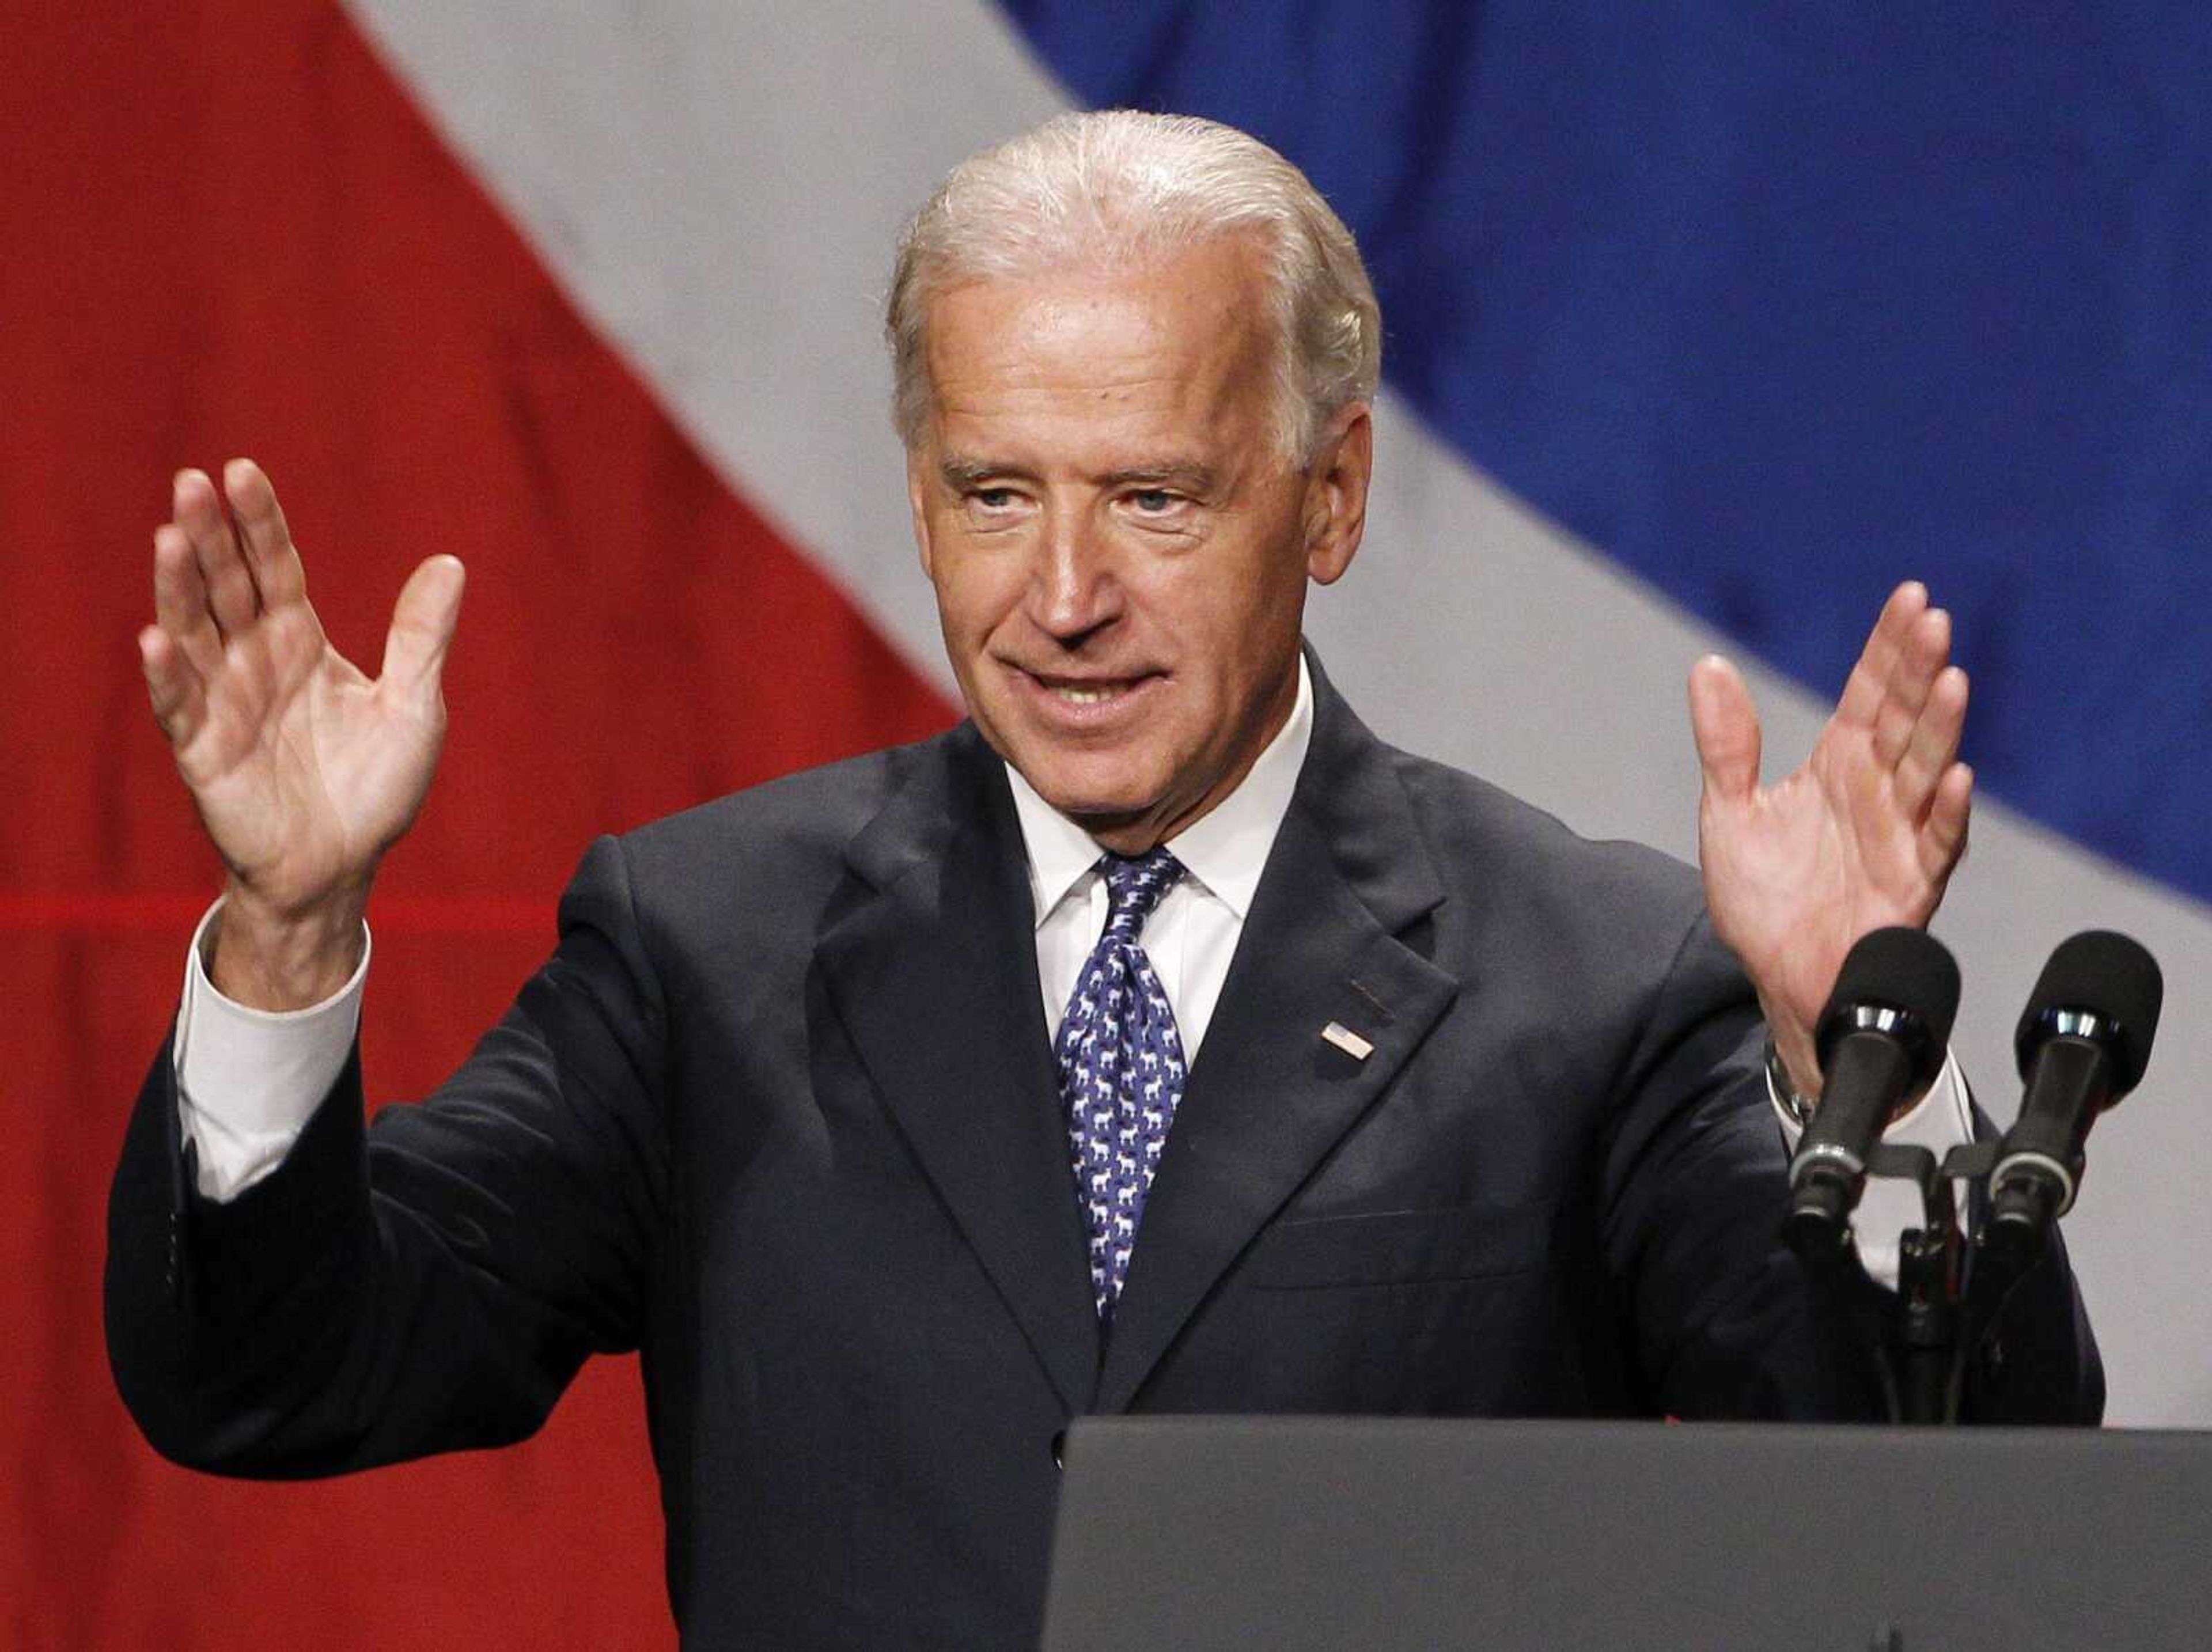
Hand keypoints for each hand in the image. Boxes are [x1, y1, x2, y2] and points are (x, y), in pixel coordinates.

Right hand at [139, 459, 464, 1007]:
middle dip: (210, 535)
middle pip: (226, 585)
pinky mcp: (204, 751)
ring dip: (178, 587)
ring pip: (192, 632)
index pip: (274, 567)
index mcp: (300, 642)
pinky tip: (155, 638)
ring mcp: (223, 702)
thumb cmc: (375, 786)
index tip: (242, 470)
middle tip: (192, 481)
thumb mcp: (414, 705)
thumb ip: (422, 636)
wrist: (344, 863)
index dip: (259, 522)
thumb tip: (451, 561)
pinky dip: (167, 674)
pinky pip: (179, 706)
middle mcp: (253, 660)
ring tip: (170, 537)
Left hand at [1688, 582, 1969, 1093]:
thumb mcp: (1729, 813)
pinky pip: (1937, 843)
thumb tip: (1709, 666)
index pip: (1869, 693)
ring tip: (1951, 680)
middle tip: (1935, 619)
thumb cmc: (1764, 901)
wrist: (1780, 979)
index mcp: (1839, 767)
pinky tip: (1957, 779)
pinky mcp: (1911, 884)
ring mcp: (1900, 835)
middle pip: (1904, 718)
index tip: (1910, 595)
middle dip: (1920, 670)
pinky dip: (1948, 812)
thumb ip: (1726, 745)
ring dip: (1941, 727)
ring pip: (1928, 770)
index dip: (1888, 646)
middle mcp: (1877, 792)